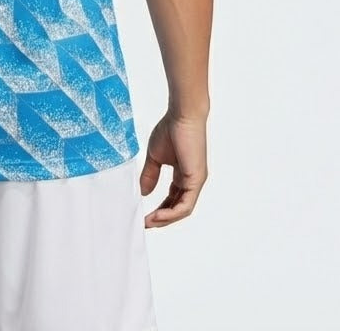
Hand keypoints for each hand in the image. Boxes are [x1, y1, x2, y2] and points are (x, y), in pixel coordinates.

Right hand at [139, 111, 207, 227]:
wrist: (182, 116)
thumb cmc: (170, 130)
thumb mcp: (155, 157)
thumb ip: (150, 175)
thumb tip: (142, 192)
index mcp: (183, 176)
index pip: (172, 199)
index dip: (159, 209)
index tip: (144, 215)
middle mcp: (191, 181)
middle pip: (177, 208)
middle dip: (161, 218)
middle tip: (145, 224)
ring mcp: (195, 182)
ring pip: (182, 210)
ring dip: (165, 219)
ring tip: (149, 222)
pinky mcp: (196, 180)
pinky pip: (185, 205)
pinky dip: (171, 213)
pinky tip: (157, 215)